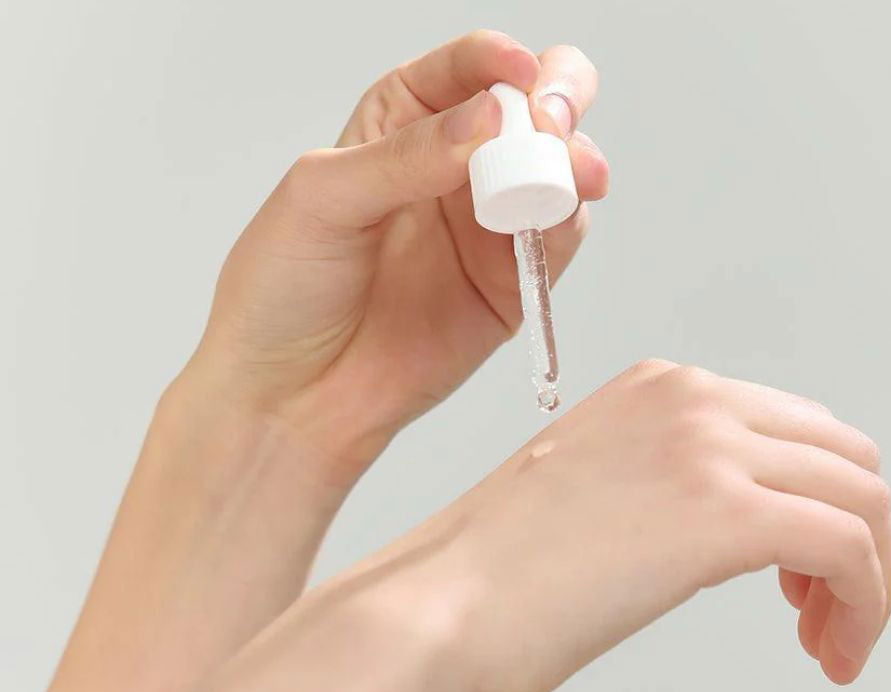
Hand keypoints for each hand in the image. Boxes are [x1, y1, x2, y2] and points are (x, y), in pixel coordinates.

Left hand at [189, 31, 608, 482]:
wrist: (294, 397)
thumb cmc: (284, 291)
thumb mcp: (324, 198)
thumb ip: (409, 156)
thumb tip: (494, 117)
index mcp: (398, 125)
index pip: (466, 70)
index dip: (500, 61)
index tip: (520, 75)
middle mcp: (451, 170)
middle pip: (528, 110)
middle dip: (557, 101)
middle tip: (556, 121)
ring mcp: (484, 229)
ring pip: (554, 173)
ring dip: (571, 164)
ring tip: (564, 175)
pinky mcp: (508, 287)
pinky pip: (556, 241)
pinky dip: (566, 222)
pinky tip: (552, 217)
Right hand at [340, 360, 890, 691]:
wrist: (429, 612)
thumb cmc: (486, 583)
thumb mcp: (591, 501)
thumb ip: (661, 492)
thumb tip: (717, 533)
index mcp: (658, 390)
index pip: (794, 432)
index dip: (816, 507)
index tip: (797, 580)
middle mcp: (690, 398)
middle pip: (844, 459)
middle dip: (855, 543)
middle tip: (822, 617)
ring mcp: (707, 449)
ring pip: (860, 501)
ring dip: (867, 580)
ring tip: (831, 644)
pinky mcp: (722, 515)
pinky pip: (850, 549)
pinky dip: (866, 605)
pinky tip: (834, 654)